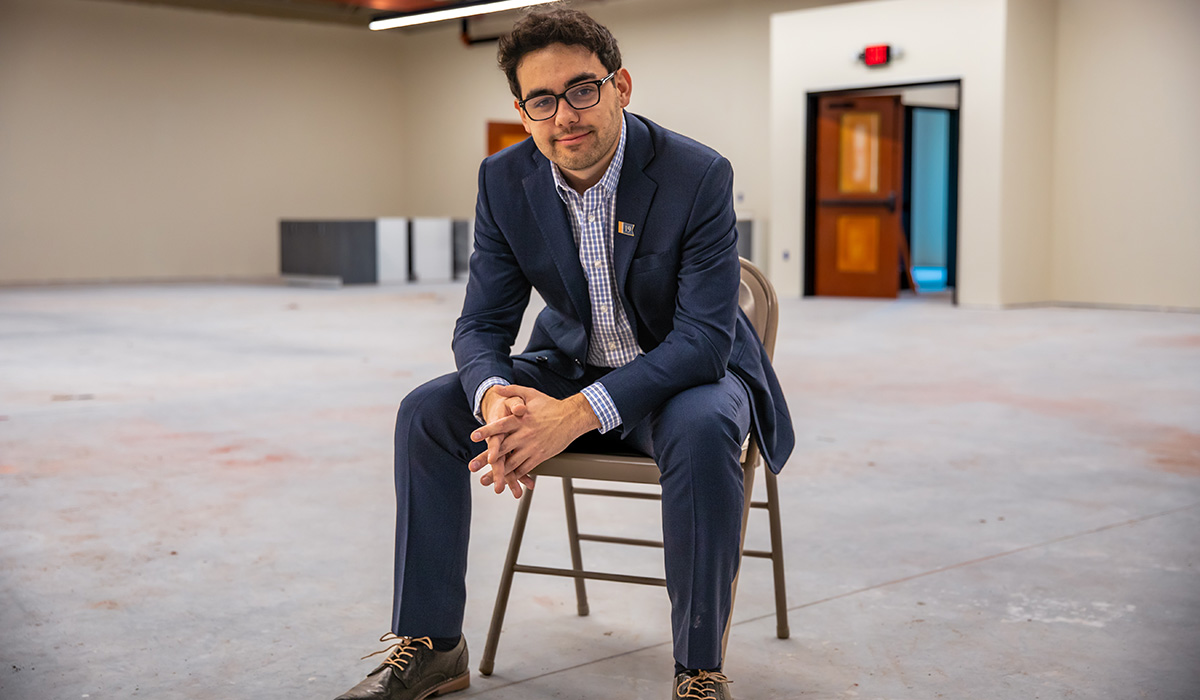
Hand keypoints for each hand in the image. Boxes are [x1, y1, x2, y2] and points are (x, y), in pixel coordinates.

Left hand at [469, 384, 600, 497]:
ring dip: (497, 473)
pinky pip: (524, 469)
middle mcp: (525, 434)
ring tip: (485, 480)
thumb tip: (495, 387)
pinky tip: (505, 480)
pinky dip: (514, 476)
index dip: (487, 431)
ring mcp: (532, 447)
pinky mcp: (540, 456)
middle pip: (502, 448)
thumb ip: (511, 391)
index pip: (500, 426)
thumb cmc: (550, 406)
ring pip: (512, 463)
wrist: (571, 418)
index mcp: (520, 419)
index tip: (474, 436)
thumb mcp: (531, 394)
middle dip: (486, 458)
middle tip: (472, 466)